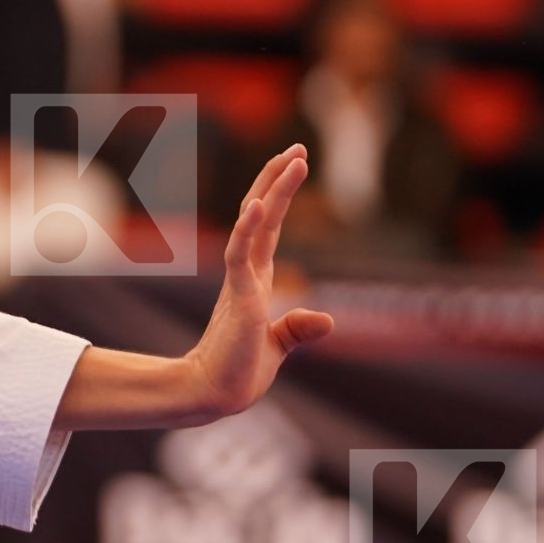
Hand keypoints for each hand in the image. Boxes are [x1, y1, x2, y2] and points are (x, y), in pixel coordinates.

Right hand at [185, 144, 334, 419]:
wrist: (214, 396)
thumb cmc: (239, 371)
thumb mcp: (279, 346)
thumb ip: (299, 328)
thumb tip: (329, 319)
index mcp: (255, 279)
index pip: (267, 226)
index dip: (278, 194)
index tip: (293, 162)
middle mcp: (247, 273)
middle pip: (260, 214)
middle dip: (276, 179)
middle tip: (296, 146)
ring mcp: (242, 283)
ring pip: (255, 225)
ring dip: (272, 191)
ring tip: (292, 159)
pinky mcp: (240, 299)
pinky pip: (241, 255)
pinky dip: (249, 228)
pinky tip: (259, 204)